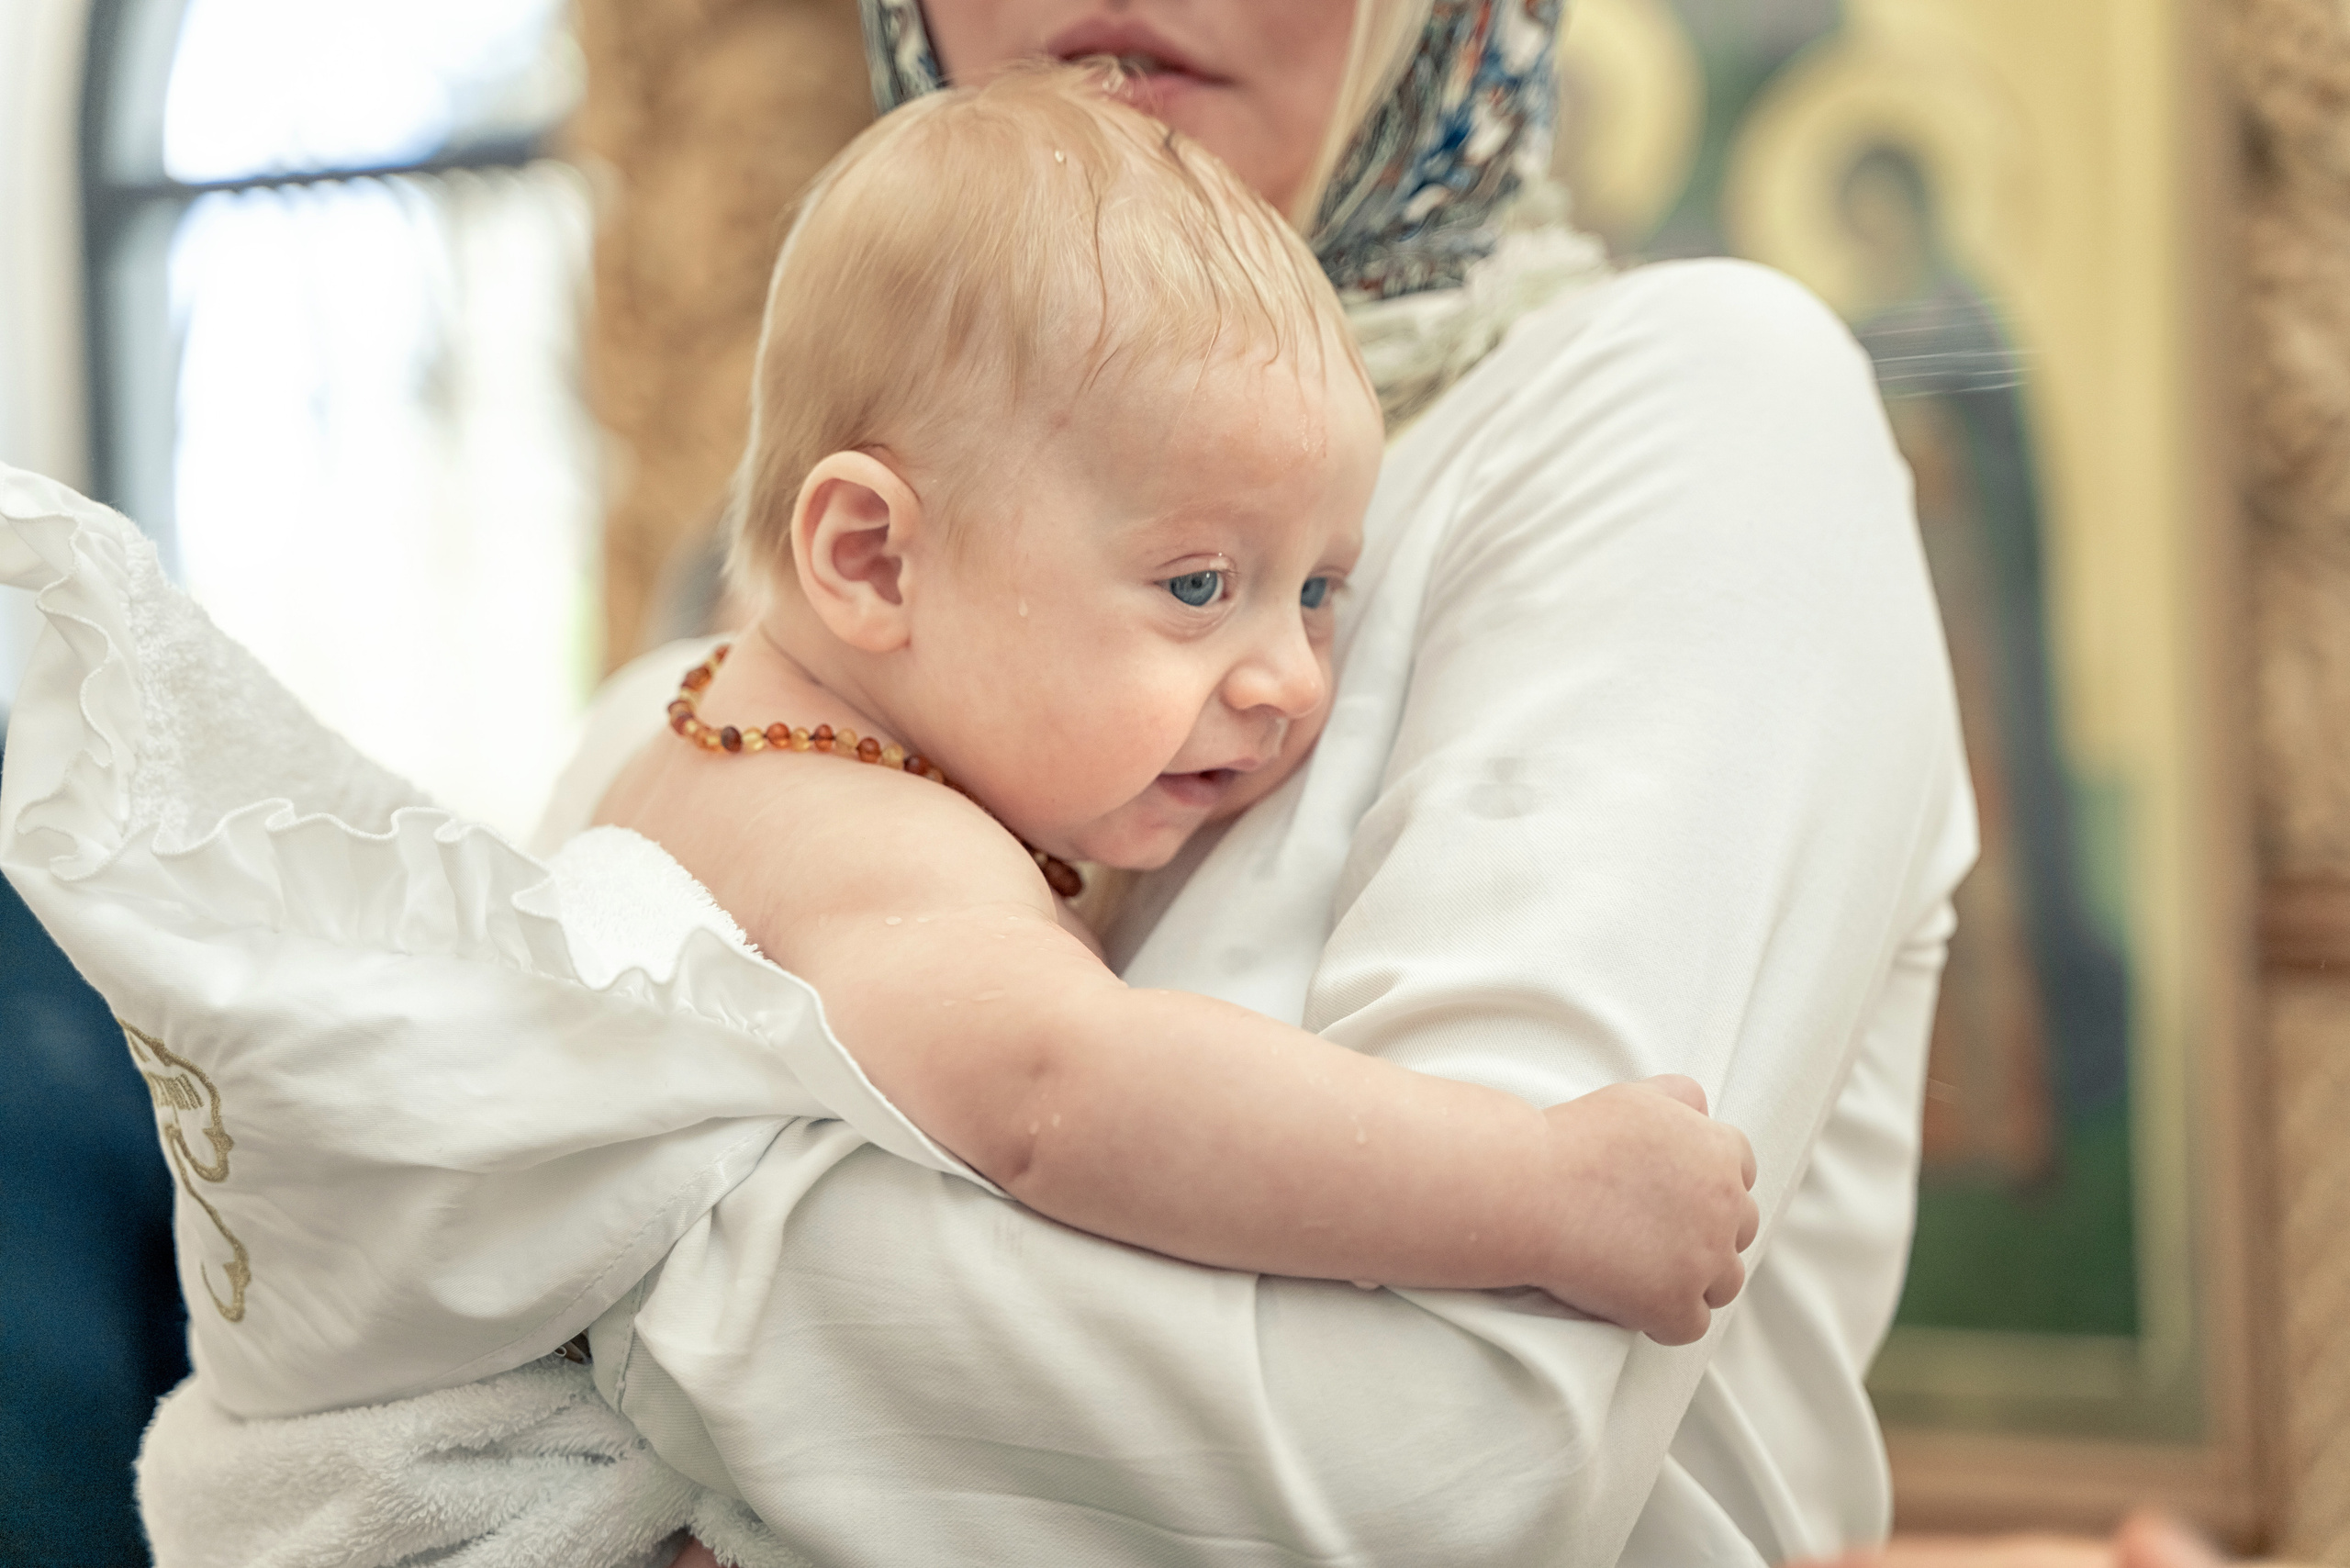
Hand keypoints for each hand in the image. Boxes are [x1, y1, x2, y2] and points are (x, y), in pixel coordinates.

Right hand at [1536, 1075, 1758, 1345]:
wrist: (1528, 1190)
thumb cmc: (1574, 1142)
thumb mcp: (1635, 1098)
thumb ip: (1680, 1099)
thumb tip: (1701, 1110)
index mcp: (1719, 1153)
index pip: (1740, 1174)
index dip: (1707, 1188)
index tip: (1674, 1198)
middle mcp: (1725, 1206)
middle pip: (1739, 1231)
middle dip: (1706, 1235)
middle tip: (1654, 1235)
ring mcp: (1704, 1260)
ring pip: (1723, 1283)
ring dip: (1692, 1282)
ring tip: (1643, 1273)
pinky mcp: (1675, 1305)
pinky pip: (1691, 1325)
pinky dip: (1664, 1320)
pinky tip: (1631, 1303)